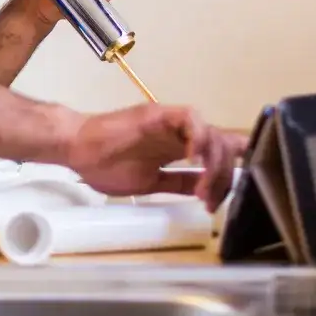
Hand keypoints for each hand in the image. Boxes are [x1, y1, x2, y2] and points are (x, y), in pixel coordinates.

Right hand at [66, 104, 246, 209]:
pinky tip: (193, 158)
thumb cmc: (106, 166)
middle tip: (210, 202)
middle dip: (222, 176)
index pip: (217, 149)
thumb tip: (203, 189)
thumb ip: (177, 182)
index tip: (238, 190)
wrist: (77, 149)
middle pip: (220, 145)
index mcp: (177, 147)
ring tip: (202, 189)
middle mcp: (179, 133)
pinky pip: (190, 119)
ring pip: (210, 132)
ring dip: (213, 161)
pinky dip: (198, 137)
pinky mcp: (159, 114)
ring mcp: (170, 122)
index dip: (233, 164)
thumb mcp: (150, 182)